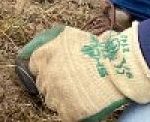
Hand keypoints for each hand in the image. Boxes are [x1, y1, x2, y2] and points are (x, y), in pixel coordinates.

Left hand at [19, 24, 149, 120]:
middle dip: (53, 82)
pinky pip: (62, 114)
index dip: (45, 68)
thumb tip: (42, 44)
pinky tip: (80, 103)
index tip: (54, 70)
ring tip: (76, 93)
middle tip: (69, 82)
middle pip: (42, 84)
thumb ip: (52, 41)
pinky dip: (69, 110)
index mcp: (43, 57)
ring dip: (60, 97)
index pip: (33, 65)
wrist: (116, 67)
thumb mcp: (69, 36)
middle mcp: (46, 76)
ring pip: (51, 100)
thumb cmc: (96, 49)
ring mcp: (56, 95)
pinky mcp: (68, 111)